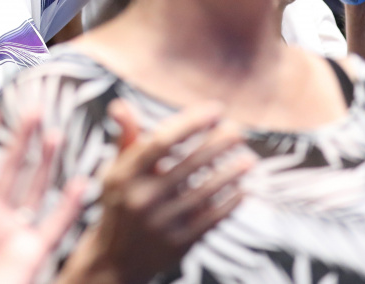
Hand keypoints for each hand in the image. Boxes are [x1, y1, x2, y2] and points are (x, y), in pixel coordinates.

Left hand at [0, 107, 83, 283]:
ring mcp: (13, 235)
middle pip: (9, 172)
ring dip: (45, 163)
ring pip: (33, 190)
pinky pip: (54, 225)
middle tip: (33, 111)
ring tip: (55, 133)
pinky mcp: (32, 254)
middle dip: (20, 142)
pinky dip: (68, 205)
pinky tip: (81, 182)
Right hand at [63, 101, 250, 281]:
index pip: (161, 141)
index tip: (216, 109)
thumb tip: (122, 105)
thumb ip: (125, 138)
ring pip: (205, 192)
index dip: (191, 122)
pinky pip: (211, 219)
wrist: (115, 260)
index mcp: (124, 174)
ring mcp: (161, 223)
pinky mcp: (178, 244)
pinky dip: (230, 203)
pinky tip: (243, 190)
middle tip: (239, 130)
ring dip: (231, 173)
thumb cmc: (121, 204)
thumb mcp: (116, 171)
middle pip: (188, 164)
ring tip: (249, 159)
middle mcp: (141, 198)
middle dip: (217, 144)